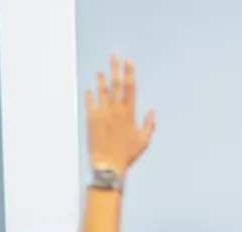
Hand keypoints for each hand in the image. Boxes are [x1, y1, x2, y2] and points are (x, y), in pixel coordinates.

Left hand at [84, 55, 155, 175]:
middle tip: (114, 56)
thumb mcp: (143, 141)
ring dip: (101, 80)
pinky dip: (89, 96)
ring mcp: (102, 114)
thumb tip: (152, 112)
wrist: (108, 164)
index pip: (130, 88)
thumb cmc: (127, 154)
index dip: (129, 73)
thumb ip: (149, 125)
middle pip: (116, 85)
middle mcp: (115, 110)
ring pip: (102, 92)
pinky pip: (89, 103)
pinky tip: (89, 90)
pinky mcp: (91, 120)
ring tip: (100, 72)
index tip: (129, 62)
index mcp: (129, 113)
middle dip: (116, 69)